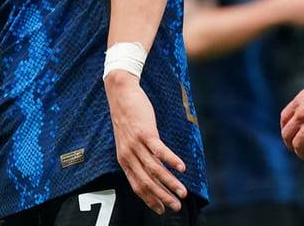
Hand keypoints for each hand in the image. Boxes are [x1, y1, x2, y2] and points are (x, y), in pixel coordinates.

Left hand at [104, 71, 186, 214]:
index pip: (137, 186)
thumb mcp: (127, 141)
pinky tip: (182, 168)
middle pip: (146, 182)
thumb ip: (136, 157)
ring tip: (183, 192)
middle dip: (163, 197)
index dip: (150, 200)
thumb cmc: (127, 117)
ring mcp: (136, 144)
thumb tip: (151, 171)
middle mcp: (128, 155)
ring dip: (170, 183)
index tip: (162, 210)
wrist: (121, 93)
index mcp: (124, 159)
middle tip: (176, 207)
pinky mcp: (145, 132)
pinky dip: (171, 161)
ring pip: (154, 169)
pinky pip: (159, 150)